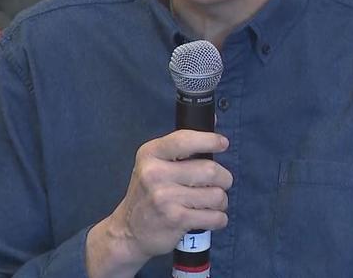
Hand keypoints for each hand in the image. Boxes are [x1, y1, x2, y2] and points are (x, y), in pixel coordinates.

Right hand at [86, 130, 231, 277]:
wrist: (128, 231)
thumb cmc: (148, 193)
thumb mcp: (154, 163)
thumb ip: (181, 145)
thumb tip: (213, 120)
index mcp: (151, 154)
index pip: (184, 140)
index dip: (209, 140)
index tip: (223, 143)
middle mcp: (155, 174)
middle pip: (210, 170)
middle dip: (224, 178)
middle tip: (221, 183)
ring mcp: (165, 197)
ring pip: (216, 195)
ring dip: (221, 201)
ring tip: (212, 202)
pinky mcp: (176, 219)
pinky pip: (215, 217)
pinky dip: (219, 219)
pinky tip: (210, 217)